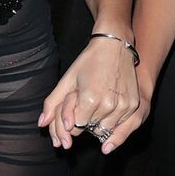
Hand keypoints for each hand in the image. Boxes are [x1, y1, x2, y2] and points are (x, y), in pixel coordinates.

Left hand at [37, 38, 139, 152]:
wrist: (114, 46)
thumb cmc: (89, 62)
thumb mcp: (67, 80)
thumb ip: (52, 104)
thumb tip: (41, 124)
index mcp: (89, 99)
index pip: (75, 127)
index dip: (72, 120)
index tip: (75, 107)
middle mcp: (107, 105)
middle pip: (89, 129)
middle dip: (84, 120)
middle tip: (87, 102)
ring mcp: (122, 106)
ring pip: (104, 129)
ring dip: (98, 122)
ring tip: (97, 103)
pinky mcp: (133, 105)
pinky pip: (118, 124)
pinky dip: (111, 119)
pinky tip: (108, 104)